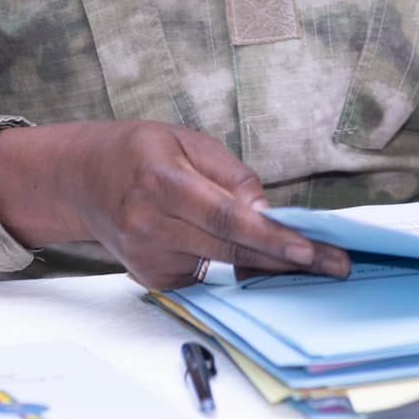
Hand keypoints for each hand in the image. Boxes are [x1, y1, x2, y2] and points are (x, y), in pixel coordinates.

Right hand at [0, 119, 350, 290]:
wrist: (82, 179)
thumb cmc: (138, 151)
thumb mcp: (185, 140)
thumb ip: (230, 175)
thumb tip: (266, 211)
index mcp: (161, 183)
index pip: (226, 218)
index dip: (271, 237)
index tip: (310, 250)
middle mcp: (150, 226)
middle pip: (231, 250)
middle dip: (288, 259)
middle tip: (336, 264)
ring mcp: (148, 258)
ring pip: (224, 268)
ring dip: (271, 267)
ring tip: (316, 264)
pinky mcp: (152, 278)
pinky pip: (206, 275)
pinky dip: (238, 269)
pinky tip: (265, 264)